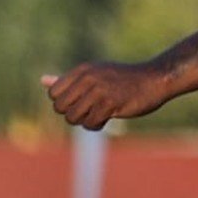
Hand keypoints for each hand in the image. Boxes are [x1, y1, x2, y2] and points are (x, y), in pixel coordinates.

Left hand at [42, 62, 166, 129]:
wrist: (155, 79)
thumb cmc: (122, 80)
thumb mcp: (94, 74)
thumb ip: (68, 81)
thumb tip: (43, 81)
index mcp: (82, 70)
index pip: (53, 93)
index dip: (64, 103)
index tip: (80, 101)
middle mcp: (88, 78)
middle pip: (60, 108)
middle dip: (72, 114)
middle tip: (89, 110)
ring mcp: (99, 90)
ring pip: (73, 118)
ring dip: (85, 121)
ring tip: (98, 114)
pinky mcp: (110, 103)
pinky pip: (90, 124)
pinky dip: (96, 126)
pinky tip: (106, 119)